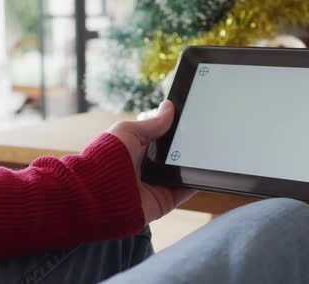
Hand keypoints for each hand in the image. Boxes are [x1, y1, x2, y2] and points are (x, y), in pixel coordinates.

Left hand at [107, 100, 195, 222]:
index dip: (176, 130)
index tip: (193, 121)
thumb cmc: (106, 159)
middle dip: (189, 147)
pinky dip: (196, 182)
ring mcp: (156, 185)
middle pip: (174, 156)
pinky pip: (184, 191)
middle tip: (204, 136)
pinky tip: (206, 172)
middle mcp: (147, 168)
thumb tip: (169, 107)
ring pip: (182, 173)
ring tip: (211, 152)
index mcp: (136, 149)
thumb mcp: (129, 132)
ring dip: (195, 164)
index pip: (161, 138)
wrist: (98, 194)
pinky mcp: (163, 201)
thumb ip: (152, 124)